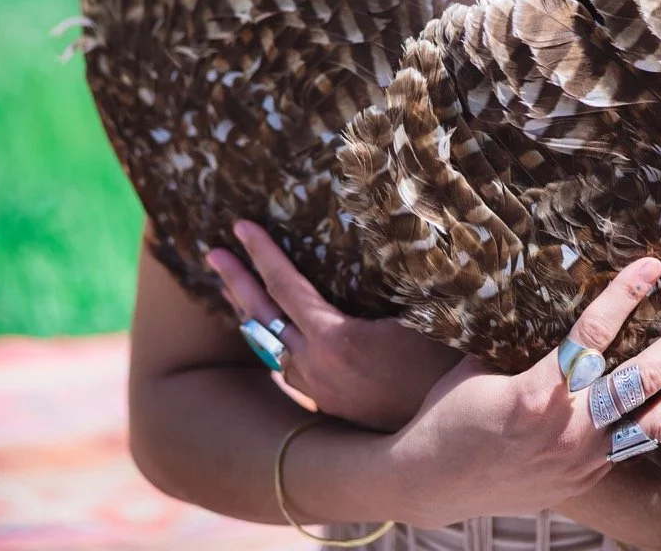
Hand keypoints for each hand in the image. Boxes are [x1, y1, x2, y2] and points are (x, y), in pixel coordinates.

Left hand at [206, 221, 462, 431]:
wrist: (447, 433)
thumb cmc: (443, 360)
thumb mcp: (417, 312)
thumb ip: (384, 284)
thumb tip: (376, 241)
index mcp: (335, 338)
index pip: (285, 285)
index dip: (262, 253)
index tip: (241, 226)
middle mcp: (315, 366)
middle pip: (263, 316)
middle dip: (236, 280)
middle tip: (213, 253)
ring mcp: (317, 387)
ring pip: (269, 344)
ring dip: (250, 312)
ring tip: (232, 289)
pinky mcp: (325, 403)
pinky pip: (287, 363)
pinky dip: (271, 339)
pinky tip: (270, 333)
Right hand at [384, 257, 660, 527]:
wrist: (430, 485)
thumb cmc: (447, 414)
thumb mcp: (476, 364)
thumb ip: (518, 338)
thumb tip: (539, 289)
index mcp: (535, 394)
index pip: (592, 335)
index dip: (624, 296)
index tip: (652, 267)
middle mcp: (567, 431)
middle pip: (641, 380)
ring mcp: (581, 461)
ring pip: (652, 422)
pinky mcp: (585, 478)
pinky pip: (635, 446)